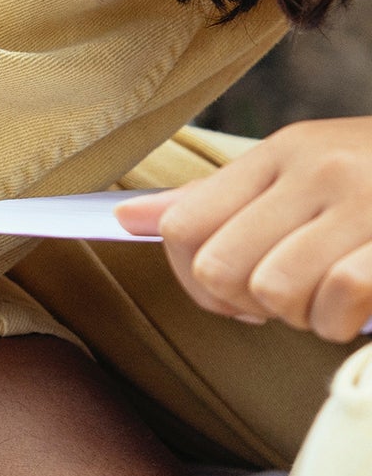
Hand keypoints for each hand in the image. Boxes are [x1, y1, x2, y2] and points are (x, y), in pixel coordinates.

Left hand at [114, 117, 371, 339]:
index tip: (233, 293)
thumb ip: (217, 199)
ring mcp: (360, 201)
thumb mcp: (302, 172)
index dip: (193, 277)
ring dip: (299, 317)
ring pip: (273, 289)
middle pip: (219, 266)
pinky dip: (338, 323)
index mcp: (279, 153)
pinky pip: (337, 297)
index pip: (184, 224)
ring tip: (326, 301)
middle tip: (285, 299)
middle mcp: (314, 170)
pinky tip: (354, 312)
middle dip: (246, 302)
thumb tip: (126, 217)